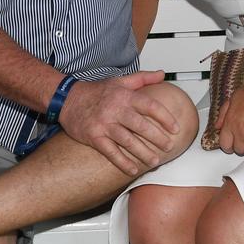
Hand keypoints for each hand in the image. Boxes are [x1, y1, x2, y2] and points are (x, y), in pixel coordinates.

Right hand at [60, 70, 177, 175]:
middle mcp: (115, 109)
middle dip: (157, 138)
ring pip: (128, 141)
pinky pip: (111, 152)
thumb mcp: (120, 81)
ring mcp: (104, 124)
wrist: (67, 99)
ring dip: (143, 153)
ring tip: (155, 161)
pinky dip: (122, 162)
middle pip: (141, 126)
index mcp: (124, 96)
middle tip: (169, 147)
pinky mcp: (94, 137)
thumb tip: (161, 74)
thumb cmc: (96, 92)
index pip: (150, 106)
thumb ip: (143, 78)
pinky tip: (132, 169)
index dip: (164, 118)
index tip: (175, 128)